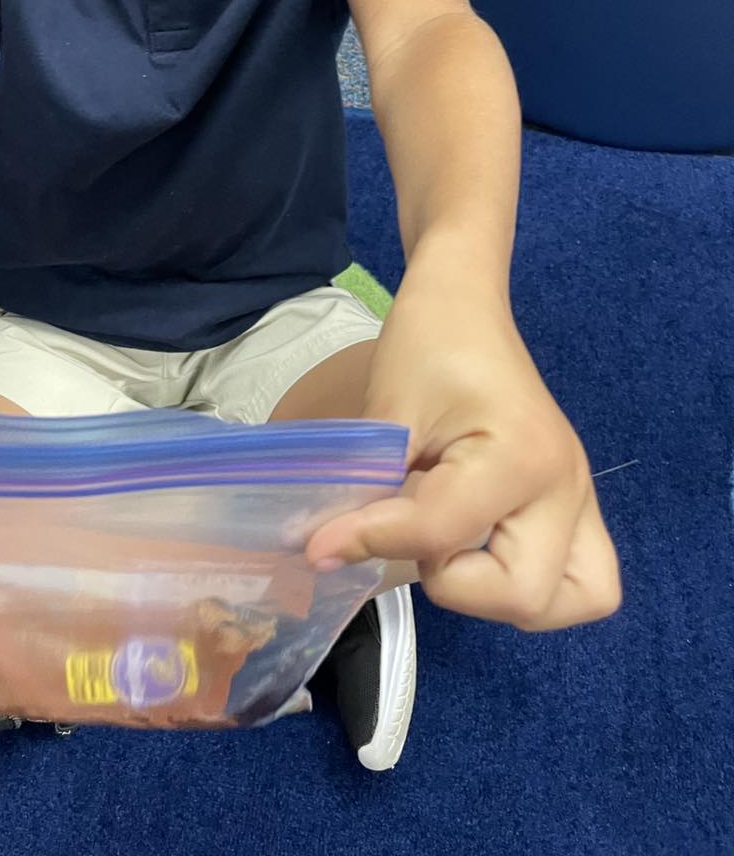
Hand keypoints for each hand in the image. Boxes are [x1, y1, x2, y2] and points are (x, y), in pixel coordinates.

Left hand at [306, 272, 621, 630]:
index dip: (371, 539)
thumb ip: (363, 491)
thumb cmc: (427, 344)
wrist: (465, 306)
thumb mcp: (388, 414)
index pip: (441, 534)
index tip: (322, 541)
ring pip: (576, 601)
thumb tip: (324, 555)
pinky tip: (482, 552)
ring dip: (505, 597)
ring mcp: (580, 499)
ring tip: (457, 552)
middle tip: (417, 537)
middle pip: (523, 596)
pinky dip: (535, 587)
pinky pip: (583, 580)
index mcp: (521, 457)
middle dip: (456, 584)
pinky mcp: (575, 505)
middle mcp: (566, 488)